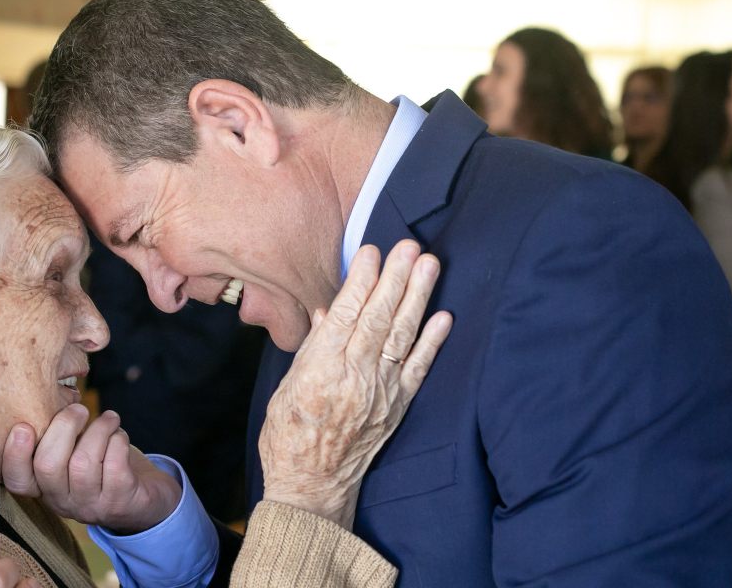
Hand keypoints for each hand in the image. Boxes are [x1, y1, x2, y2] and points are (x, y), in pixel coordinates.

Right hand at [2, 404, 181, 533]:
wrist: (147, 499)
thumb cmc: (105, 465)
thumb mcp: (76, 454)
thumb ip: (59, 437)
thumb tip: (50, 401)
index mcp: (46, 488)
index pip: (17, 482)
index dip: (14, 455)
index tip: (23, 426)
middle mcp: (63, 502)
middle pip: (48, 466)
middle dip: (64, 427)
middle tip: (80, 409)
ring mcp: (91, 506)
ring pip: (83, 463)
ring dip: (99, 429)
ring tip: (110, 419)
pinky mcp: (120, 502)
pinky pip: (114, 465)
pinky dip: (118, 440)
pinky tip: (120, 435)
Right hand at [259, 240, 451, 529]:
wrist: (312, 485)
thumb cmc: (289, 434)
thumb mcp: (288, 384)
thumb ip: (312, 346)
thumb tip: (329, 310)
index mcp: (321, 368)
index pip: (346, 313)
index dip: (361, 280)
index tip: (371, 251)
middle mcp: (355, 376)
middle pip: (379, 317)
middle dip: (395, 278)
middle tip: (408, 245)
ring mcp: (381, 391)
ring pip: (403, 335)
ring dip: (418, 297)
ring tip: (428, 265)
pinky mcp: (398, 407)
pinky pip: (419, 369)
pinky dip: (433, 342)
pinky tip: (444, 316)